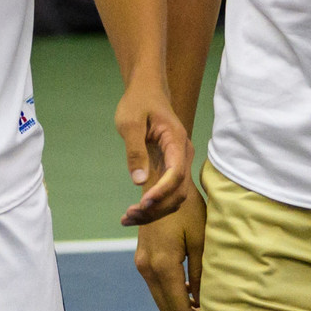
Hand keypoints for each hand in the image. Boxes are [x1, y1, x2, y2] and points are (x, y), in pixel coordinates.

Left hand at [114, 78, 191, 226]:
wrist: (147, 91)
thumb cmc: (138, 102)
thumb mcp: (130, 123)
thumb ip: (135, 151)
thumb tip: (139, 181)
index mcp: (176, 140)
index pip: (176, 172)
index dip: (162, 190)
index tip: (143, 202)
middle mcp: (182, 155)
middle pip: (178, 191)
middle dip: (156, 208)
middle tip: (129, 216)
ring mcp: (178, 163)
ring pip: (174, 197)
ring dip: (155, 212)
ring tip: (127, 219)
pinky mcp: (170, 169)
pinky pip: (167, 193)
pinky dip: (153, 206)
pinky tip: (135, 213)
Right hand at [133, 175, 207, 310]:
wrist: (162, 184)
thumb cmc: (187, 208)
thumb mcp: (201, 241)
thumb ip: (201, 275)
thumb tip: (204, 303)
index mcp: (163, 265)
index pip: (179, 308)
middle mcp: (147, 267)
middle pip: (167, 309)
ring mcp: (141, 263)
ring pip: (160, 299)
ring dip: (179, 306)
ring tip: (203, 305)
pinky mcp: (141, 257)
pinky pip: (156, 285)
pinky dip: (171, 293)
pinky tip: (190, 289)